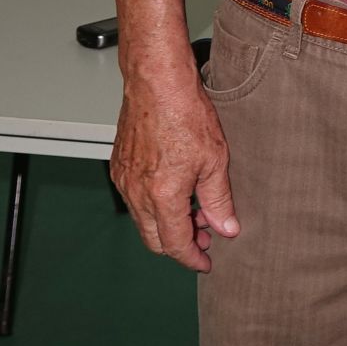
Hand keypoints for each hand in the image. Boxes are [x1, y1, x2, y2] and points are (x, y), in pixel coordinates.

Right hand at [110, 67, 237, 272]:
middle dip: (180, 245)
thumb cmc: (185, 113)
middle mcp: (137, 193)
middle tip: (205, 238)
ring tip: (196, 210)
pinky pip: (135, 199)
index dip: (193, 258)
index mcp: (162, 196)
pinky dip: (155, 205)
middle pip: (155, 239)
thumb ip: (219, 199)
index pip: (175, 244)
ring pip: (144, 220)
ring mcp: (125, 180)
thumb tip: (227, 228)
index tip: (206, 262)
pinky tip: (176, 191)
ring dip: (168, 224)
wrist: (157, 83)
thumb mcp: (215, 159)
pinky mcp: (120, 167)